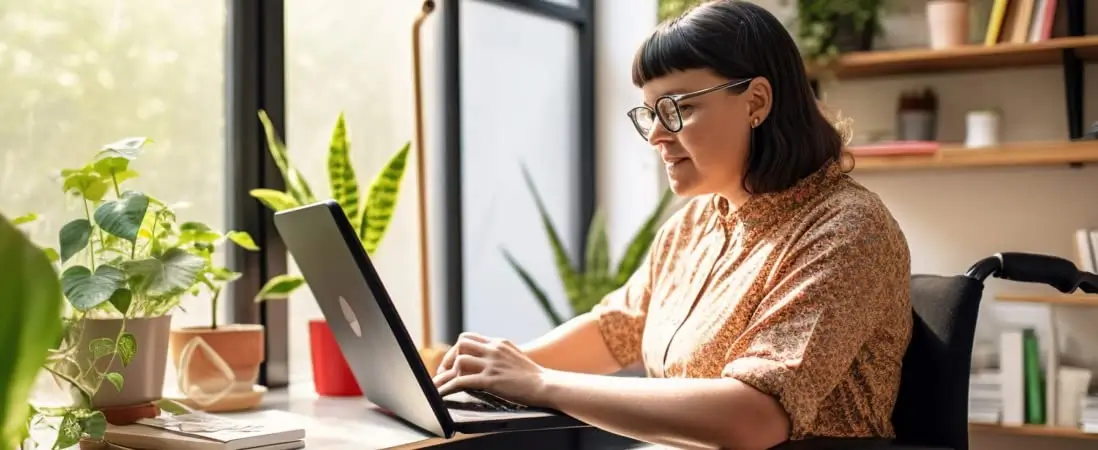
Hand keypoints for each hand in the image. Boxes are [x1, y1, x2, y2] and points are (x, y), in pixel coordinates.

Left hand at [432, 332, 547, 405]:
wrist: (546, 385)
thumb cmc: (532, 376)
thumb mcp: (514, 356)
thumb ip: (499, 355)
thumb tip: (485, 361)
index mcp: (499, 343)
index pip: (469, 338)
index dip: (456, 350)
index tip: (451, 363)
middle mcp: (494, 350)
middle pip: (461, 344)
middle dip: (448, 359)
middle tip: (443, 373)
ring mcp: (492, 364)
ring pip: (460, 361)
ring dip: (447, 374)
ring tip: (442, 386)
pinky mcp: (491, 380)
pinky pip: (462, 381)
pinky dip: (448, 388)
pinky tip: (443, 394)